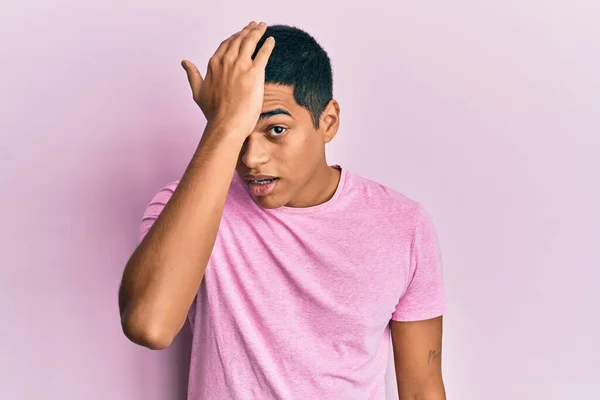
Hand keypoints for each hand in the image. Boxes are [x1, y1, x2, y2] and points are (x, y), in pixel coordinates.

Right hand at [181, 21, 274, 138]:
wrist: (227, 123)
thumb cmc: (214, 113)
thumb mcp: (198, 92)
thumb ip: (192, 75)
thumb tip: (184, 62)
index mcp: (214, 64)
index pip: (226, 45)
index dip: (234, 37)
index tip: (240, 33)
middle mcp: (227, 61)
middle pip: (239, 40)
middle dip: (247, 30)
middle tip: (254, 25)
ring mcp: (241, 66)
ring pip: (250, 42)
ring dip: (257, 32)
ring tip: (262, 27)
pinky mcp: (255, 73)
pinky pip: (263, 53)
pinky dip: (267, 45)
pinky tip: (271, 40)